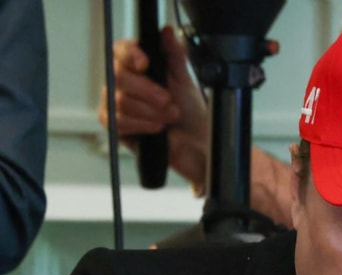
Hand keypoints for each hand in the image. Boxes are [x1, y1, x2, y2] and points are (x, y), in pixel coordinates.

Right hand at [97, 26, 208, 188]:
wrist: (195, 143)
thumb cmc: (190, 112)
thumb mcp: (185, 80)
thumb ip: (175, 55)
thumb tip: (168, 32)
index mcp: (137, 65)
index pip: (121, 50)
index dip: (130, 54)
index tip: (145, 64)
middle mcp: (122, 82)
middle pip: (118, 76)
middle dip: (148, 90)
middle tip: (168, 100)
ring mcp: (115, 103)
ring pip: (120, 101)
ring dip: (150, 111)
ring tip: (170, 116)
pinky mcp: (116, 126)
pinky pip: (118, 122)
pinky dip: (142, 125)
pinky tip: (157, 127)